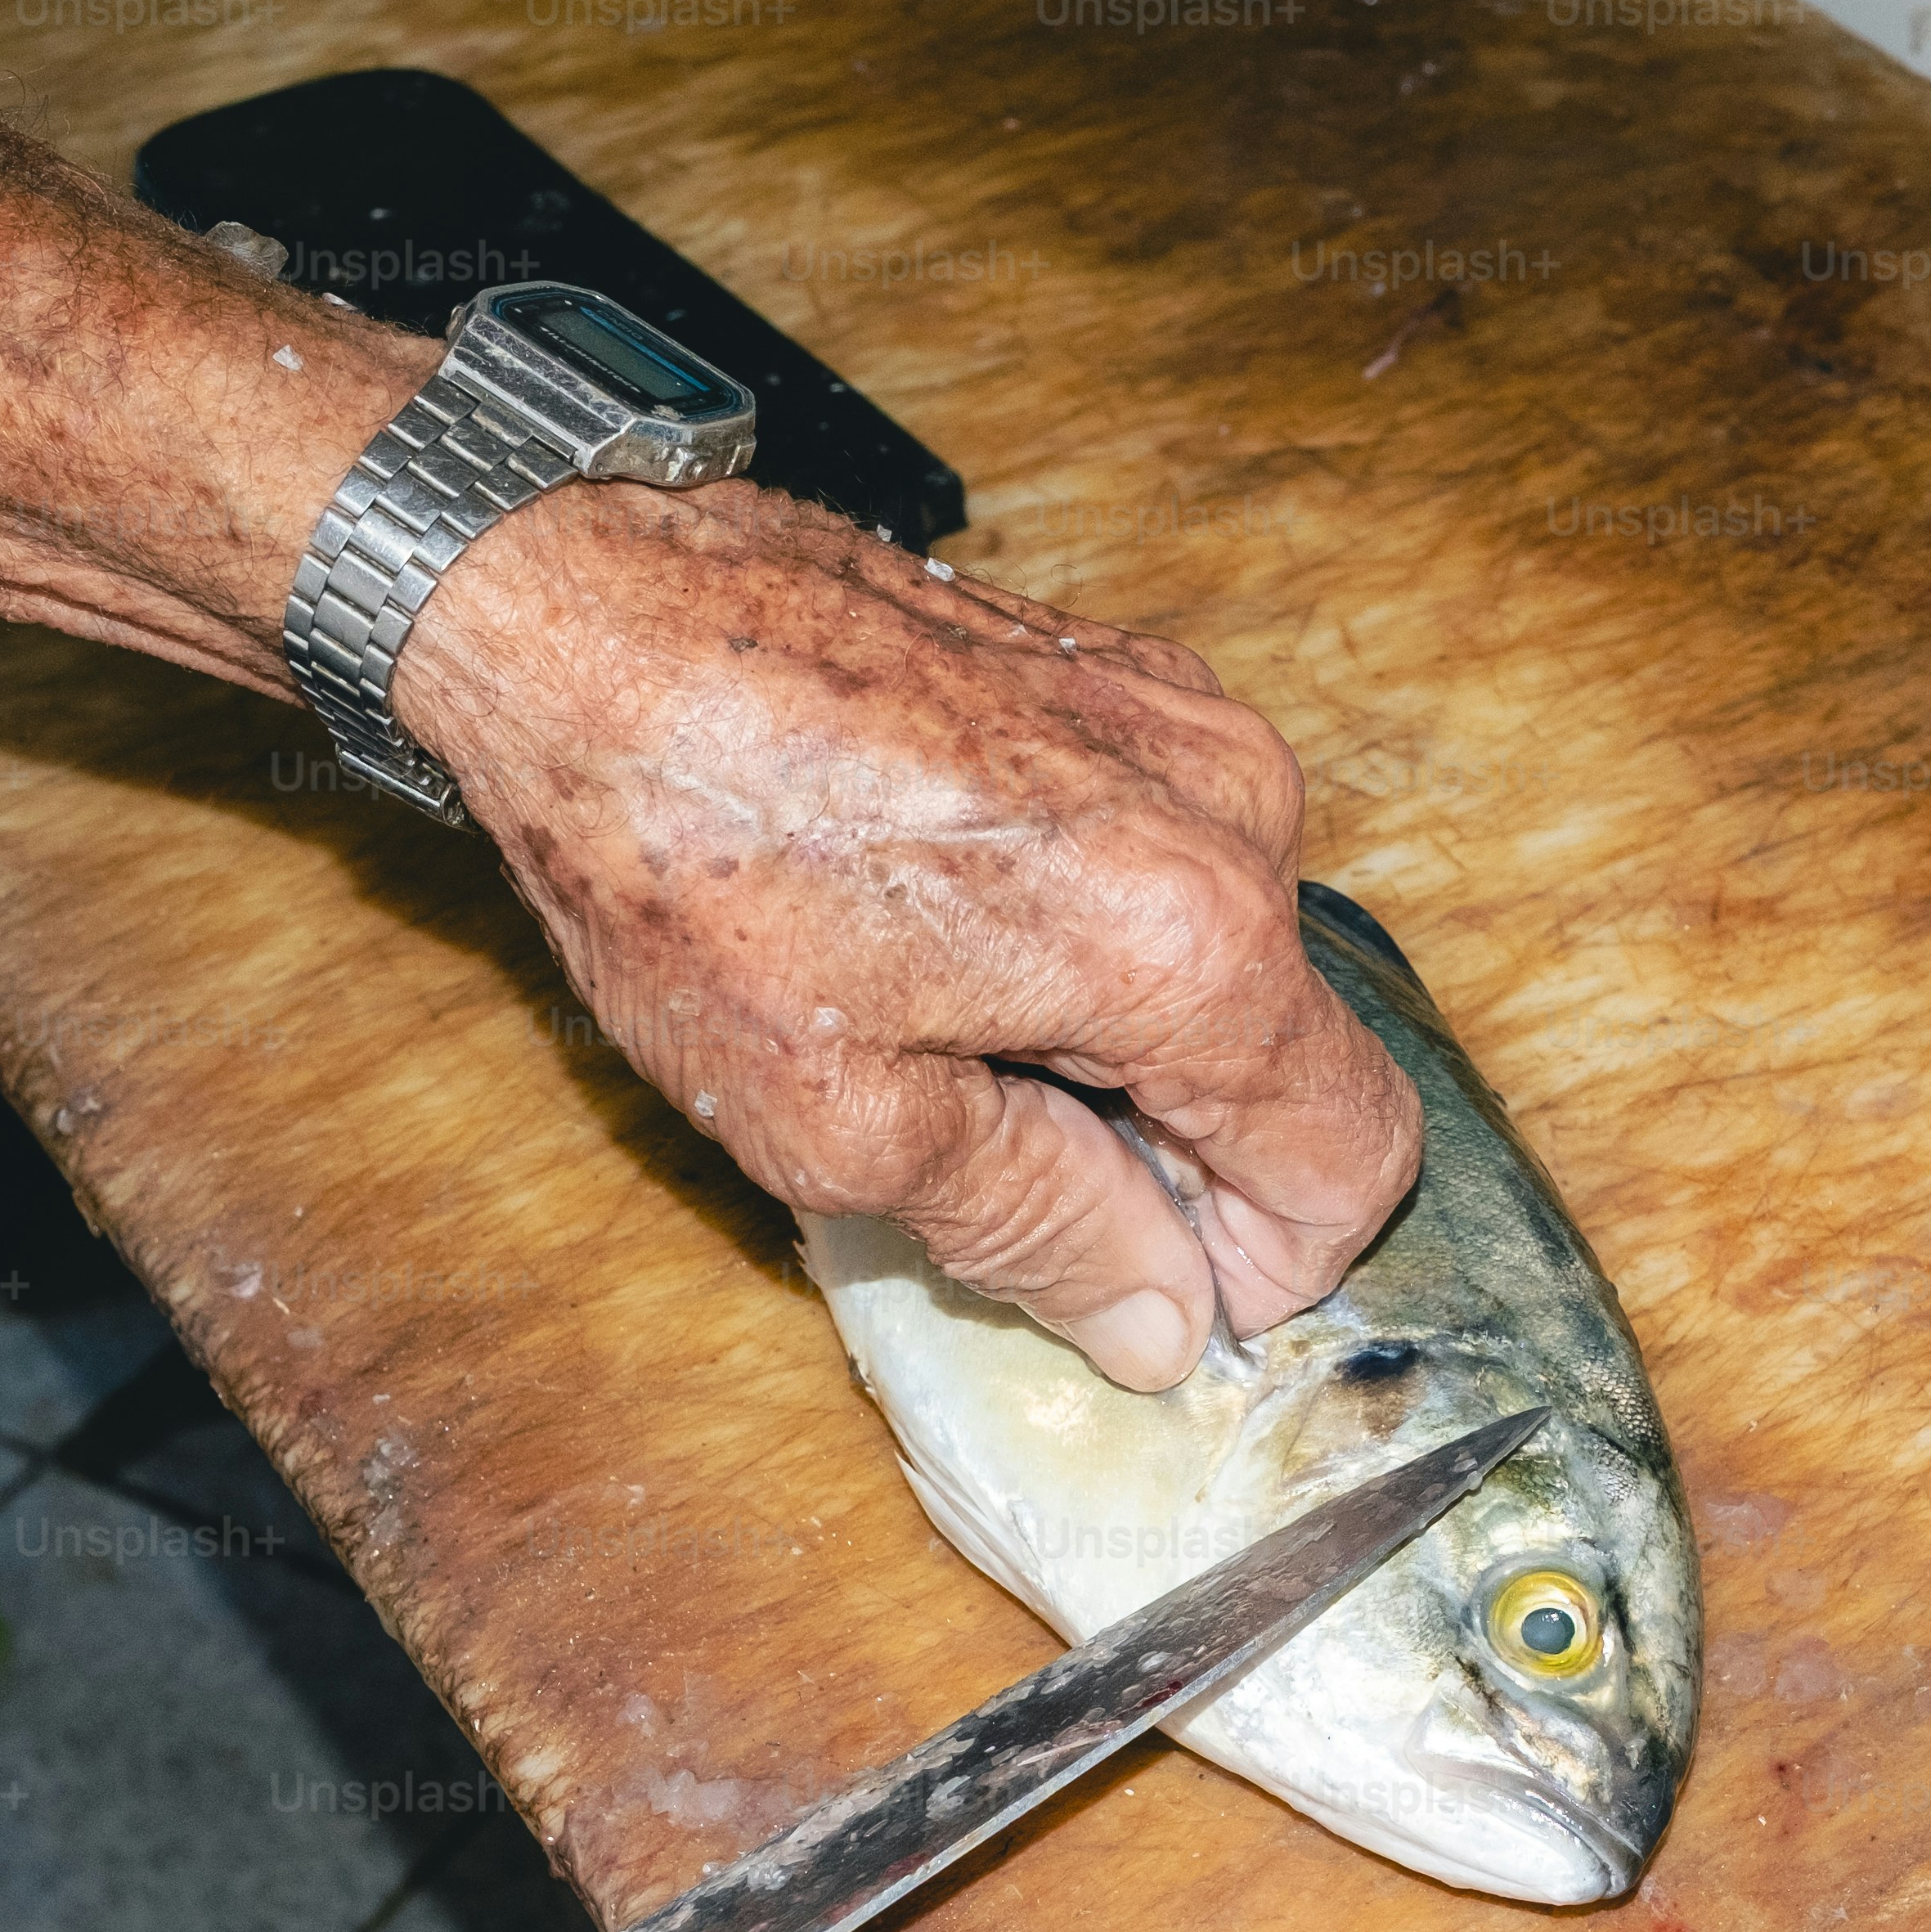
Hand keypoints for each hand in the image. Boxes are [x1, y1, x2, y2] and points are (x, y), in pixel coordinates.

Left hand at [396, 478, 1423, 1388]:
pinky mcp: (1115, 672)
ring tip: (932, 1023)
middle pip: (1288, 1056)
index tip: (1149, 1287)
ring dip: (1117, 1035)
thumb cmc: (684, 854)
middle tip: (985, 1155)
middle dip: (1173, 1146)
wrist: (578, 611)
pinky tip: (933, 925)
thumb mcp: (842, 1117)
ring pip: (1222, 956)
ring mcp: (1178, 720)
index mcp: (1188, 938)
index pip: (1352, 1156)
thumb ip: (1040, 1226)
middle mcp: (1229, 809)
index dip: (1268, 1263)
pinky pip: (1163, 855)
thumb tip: (1163, 1320)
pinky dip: (1084, 931)